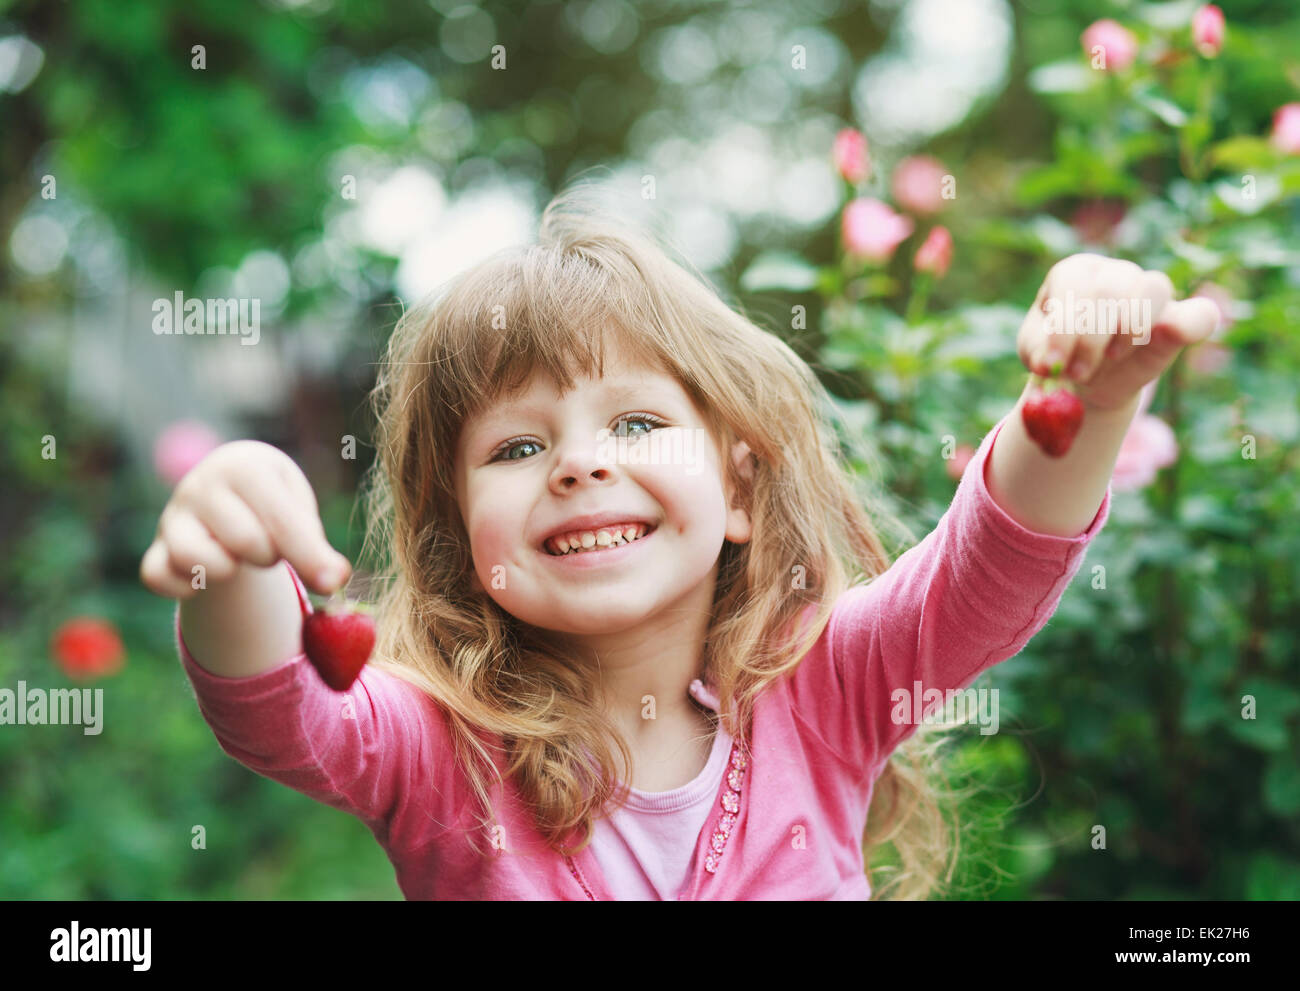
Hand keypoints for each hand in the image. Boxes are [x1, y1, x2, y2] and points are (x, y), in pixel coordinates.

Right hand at [140, 440, 351, 600]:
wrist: (231, 492)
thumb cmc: (274, 503)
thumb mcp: (300, 511)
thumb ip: (317, 547)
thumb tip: (335, 580)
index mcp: (244, 466)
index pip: (279, 519)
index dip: (308, 555)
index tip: (331, 582)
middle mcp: (200, 485)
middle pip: (245, 542)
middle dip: (269, 556)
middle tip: (270, 546)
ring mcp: (172, 516)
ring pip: (195, 560)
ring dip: (226, 572)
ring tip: (238, 559)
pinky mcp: (155, 547)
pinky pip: (157, 577)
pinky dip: (183, 588)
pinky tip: (204, 580)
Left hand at [1017, 253, 1219, 410]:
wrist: (1088, 380)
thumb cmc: (1061, 357)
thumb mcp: (1039, 356)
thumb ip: (1040, 356)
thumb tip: (1050, 365)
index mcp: (1074, 273)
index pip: (1073, 284)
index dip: (1064, 326)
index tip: (1052, 365)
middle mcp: (1113, 272)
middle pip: (1110, 288)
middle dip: (1091, 338)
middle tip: (1077, 373)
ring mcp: (1149, 289)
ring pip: (1153, 288)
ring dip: (1129, 331)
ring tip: (1109, 359)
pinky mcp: (1179, 317)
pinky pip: (1200, 314)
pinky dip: (1191, 324)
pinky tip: (1171, 338)